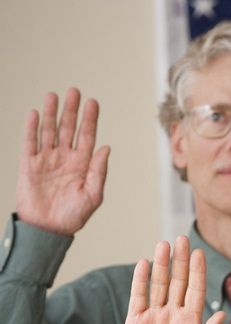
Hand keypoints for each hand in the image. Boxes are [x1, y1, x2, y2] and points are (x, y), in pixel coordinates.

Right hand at [16, 89, 109, 235]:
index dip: (90, 120)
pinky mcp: (29, 164)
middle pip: (68, 128)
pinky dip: (32, 128)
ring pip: (49, 131)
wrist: (49, 229)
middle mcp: (65, 158)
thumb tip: (106, 147)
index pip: (87, 136)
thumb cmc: (74, 215)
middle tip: (74, 92)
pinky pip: (30, 142)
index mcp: (83, 164)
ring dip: (51, 113)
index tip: (93, 102)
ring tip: (54, 96)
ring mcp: (47, 159)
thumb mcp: (93, 194)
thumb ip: (99, 170)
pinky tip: (35, 113)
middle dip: (71, 111)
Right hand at [120, 236, 224, 323]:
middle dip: (180, 261)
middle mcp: (174, 313)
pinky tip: (144, 263)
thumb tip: (222, 315)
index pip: (196, 290)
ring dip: (161, 265)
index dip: (198, 272)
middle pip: (178, 281)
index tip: (199, 252)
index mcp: (191, 320)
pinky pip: (139, 296)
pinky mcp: (135, 320)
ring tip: (163, 244)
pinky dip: (141, 280)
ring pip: (158, 284)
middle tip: (181, 238)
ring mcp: (154, 315)